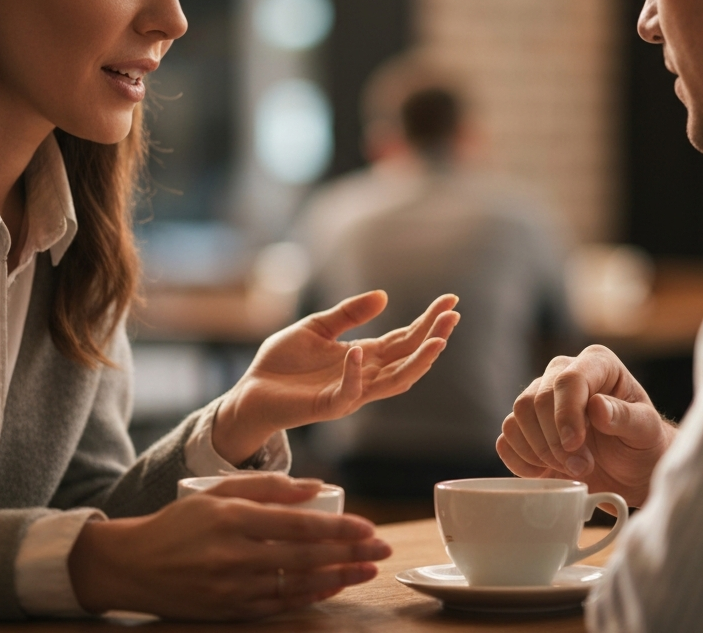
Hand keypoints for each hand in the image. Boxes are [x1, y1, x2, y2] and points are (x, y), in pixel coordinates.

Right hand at [68, 472, 390, 619]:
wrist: (133, 566)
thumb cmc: (181, 520)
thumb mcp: (219, 491)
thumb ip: (268, 486)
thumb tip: (317, 488)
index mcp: (233, 517)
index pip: (299, 524)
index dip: (338, 527)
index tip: (369, 526)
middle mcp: (234, 554)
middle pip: (305, 556)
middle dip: (349, 553)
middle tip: (382, 548)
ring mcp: (232, 587)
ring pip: (297, 584)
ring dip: (339, 578)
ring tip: (368, 570)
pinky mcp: (229, 611)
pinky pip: (279, 604)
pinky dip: (310, 596)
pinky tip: (334, 587)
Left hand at [213, 291, 459, 464]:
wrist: (249, 391)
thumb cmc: (283, 362)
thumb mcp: (317, 326)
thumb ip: (349, 313)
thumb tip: (384, 295)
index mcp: (364, 356)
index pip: (405, 339)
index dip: (427, 321)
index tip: (450, 301)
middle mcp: (365, 376)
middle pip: (409, 358)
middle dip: (433, 338)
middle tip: (453, 316)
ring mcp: (349, 393)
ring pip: (394, 382)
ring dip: (417, 362)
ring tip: (436, 340)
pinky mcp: (327, 406)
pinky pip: (349, 393)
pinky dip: (356, 373)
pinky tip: (361, 351)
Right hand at [497, 345, 675, 506]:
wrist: (631, 469)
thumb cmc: (643, 445)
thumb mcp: (646, 432)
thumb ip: (626, 418)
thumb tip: (597, 406)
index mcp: (596, 363)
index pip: (568, 379)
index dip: (566, 413)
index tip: (575, 445)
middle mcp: (563, 372)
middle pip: (537, 399)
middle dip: (556, 441)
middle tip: (583, 468)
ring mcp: (540, 397)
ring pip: (518, 416)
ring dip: (541, 452)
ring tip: (571, 471)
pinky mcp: (526, 425)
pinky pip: (507, 437)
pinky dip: (521, 460)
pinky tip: (546, 473)